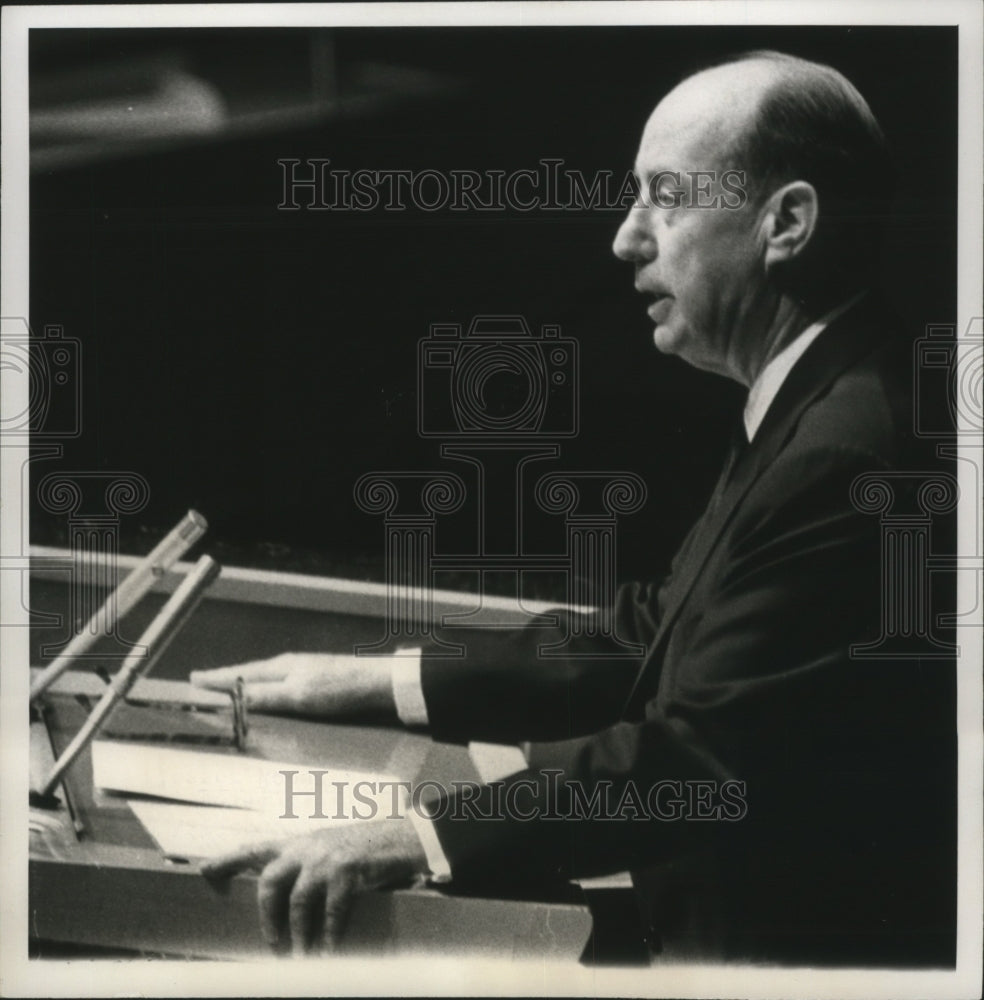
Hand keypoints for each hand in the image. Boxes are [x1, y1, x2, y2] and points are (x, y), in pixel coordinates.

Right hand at [189, 653, 394, 717]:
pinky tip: (269, 695)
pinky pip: (279, 685)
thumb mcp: (298, 696)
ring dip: (244, 683)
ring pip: (264, 679)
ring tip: (228, 687)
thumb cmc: (341, 688)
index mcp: (281, 668)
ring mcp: (304, 672)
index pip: (239, 674)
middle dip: (225, 679)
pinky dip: (264, 689)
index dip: (216, 679)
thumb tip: (232, 697)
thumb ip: (265, 697)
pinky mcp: (317, 682)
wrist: (379, 684)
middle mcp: (290, 666)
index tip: (193, 680)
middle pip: (249, 674)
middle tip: (203, 682)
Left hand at [200, 818, 428, 955]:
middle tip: (271, 943)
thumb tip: (279, 903)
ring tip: (298, 957)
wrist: (398, 838)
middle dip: (267, 917)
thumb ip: (301, 867)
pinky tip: (328, 952)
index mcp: (297, 843)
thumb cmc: (359, 850)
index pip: (253, 849)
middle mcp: (307, 848)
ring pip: (298, 902)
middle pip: (269, 881)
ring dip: (297, 934)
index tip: (203, 873)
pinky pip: (332, 912)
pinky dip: (328, 936)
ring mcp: (327, 859)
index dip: (226, 861)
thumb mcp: (325, 850)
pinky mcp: (349, 871)